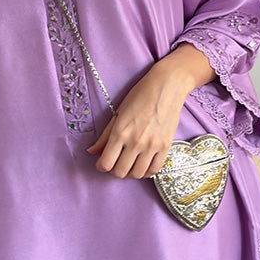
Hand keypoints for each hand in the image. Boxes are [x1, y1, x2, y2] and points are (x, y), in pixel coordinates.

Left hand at [87, 47, 213, 178]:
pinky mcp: (166, 146)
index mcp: (120, 132)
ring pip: (137, 174)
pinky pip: (155, 170)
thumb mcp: (117, 113)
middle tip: (116, 162)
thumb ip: (104, 136)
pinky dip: (147, 171)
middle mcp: (135, 141)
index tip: (103, 162)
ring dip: (131, 172)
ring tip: (130, 163)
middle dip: (115, 170)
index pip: (106, 163)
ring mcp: (152, 145)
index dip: (101, 166)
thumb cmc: (140, 95)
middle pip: (120, 172)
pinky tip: (143, 164)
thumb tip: (91, 152)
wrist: (167, 86)